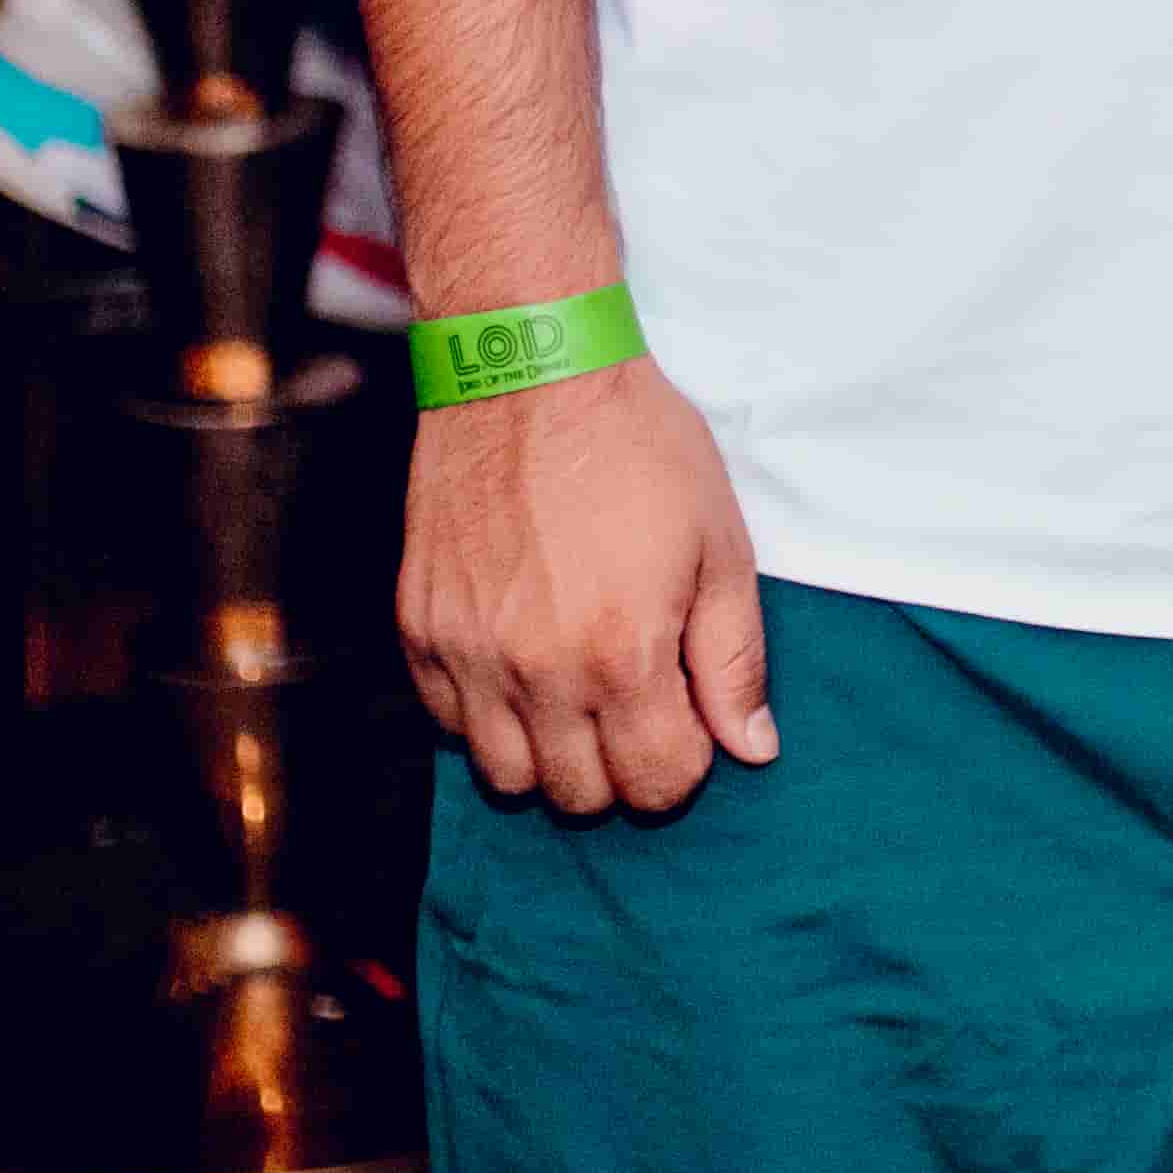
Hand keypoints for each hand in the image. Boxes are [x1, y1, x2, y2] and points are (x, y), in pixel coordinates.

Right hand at [402, 357, 775, 818]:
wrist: (530, 376)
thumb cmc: (640, 451)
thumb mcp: (720, 544)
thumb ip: (733, 658)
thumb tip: (752, 748)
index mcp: (623, 656)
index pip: (655, 784)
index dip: (685, 763)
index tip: (690, 720)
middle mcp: (536, 674)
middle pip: (579, 797)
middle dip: (622, 768)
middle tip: (640, 705)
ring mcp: (467, 657)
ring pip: (507, 777)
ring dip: (552, 755)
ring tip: (581, 693)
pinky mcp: (419, 632)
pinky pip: (448, 724)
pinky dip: (489, 716)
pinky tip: (524, 665)